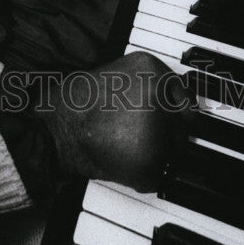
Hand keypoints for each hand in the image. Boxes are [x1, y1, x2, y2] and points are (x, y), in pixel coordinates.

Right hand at [39, 51, 197, 192]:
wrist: (57, 129)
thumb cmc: (80, 104)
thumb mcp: (120, 75)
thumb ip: (150, 84)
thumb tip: (177, 103)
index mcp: (151, 68)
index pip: (186, 97)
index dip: (178, 112)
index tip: (176, 120)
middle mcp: (160, 95)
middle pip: (181, 127)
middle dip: (164, 136)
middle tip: (132, 136)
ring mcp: (158, 128)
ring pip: (173, 152)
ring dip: (156, 156)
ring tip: (124, 146)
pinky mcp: (152, 159)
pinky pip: (160, 175)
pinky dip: (146, 176)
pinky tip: (122, 161)